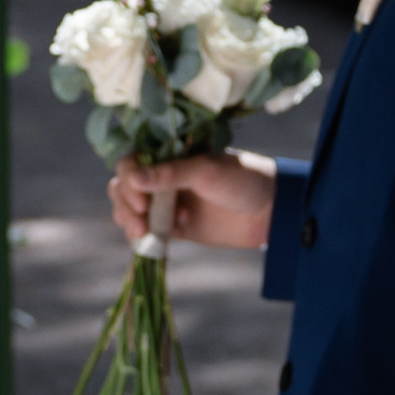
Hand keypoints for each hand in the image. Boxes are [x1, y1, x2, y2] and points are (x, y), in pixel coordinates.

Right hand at [108, 147, 275, 251]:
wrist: (270, 211)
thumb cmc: (242, 180)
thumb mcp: (206, 172)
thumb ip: (170, 175)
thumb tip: (131, 179)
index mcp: (168, 154)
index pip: (130, 161)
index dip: (128, 180)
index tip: (140, 200)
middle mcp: (162, 176)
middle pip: (123, 187)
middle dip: (126, 206)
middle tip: (141, 222)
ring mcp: (166, 202)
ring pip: (129, 210)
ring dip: (131, 222)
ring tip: (147, 233)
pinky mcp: (173, 226)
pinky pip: (146, 231)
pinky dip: (143, 237)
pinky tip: (157, 240)